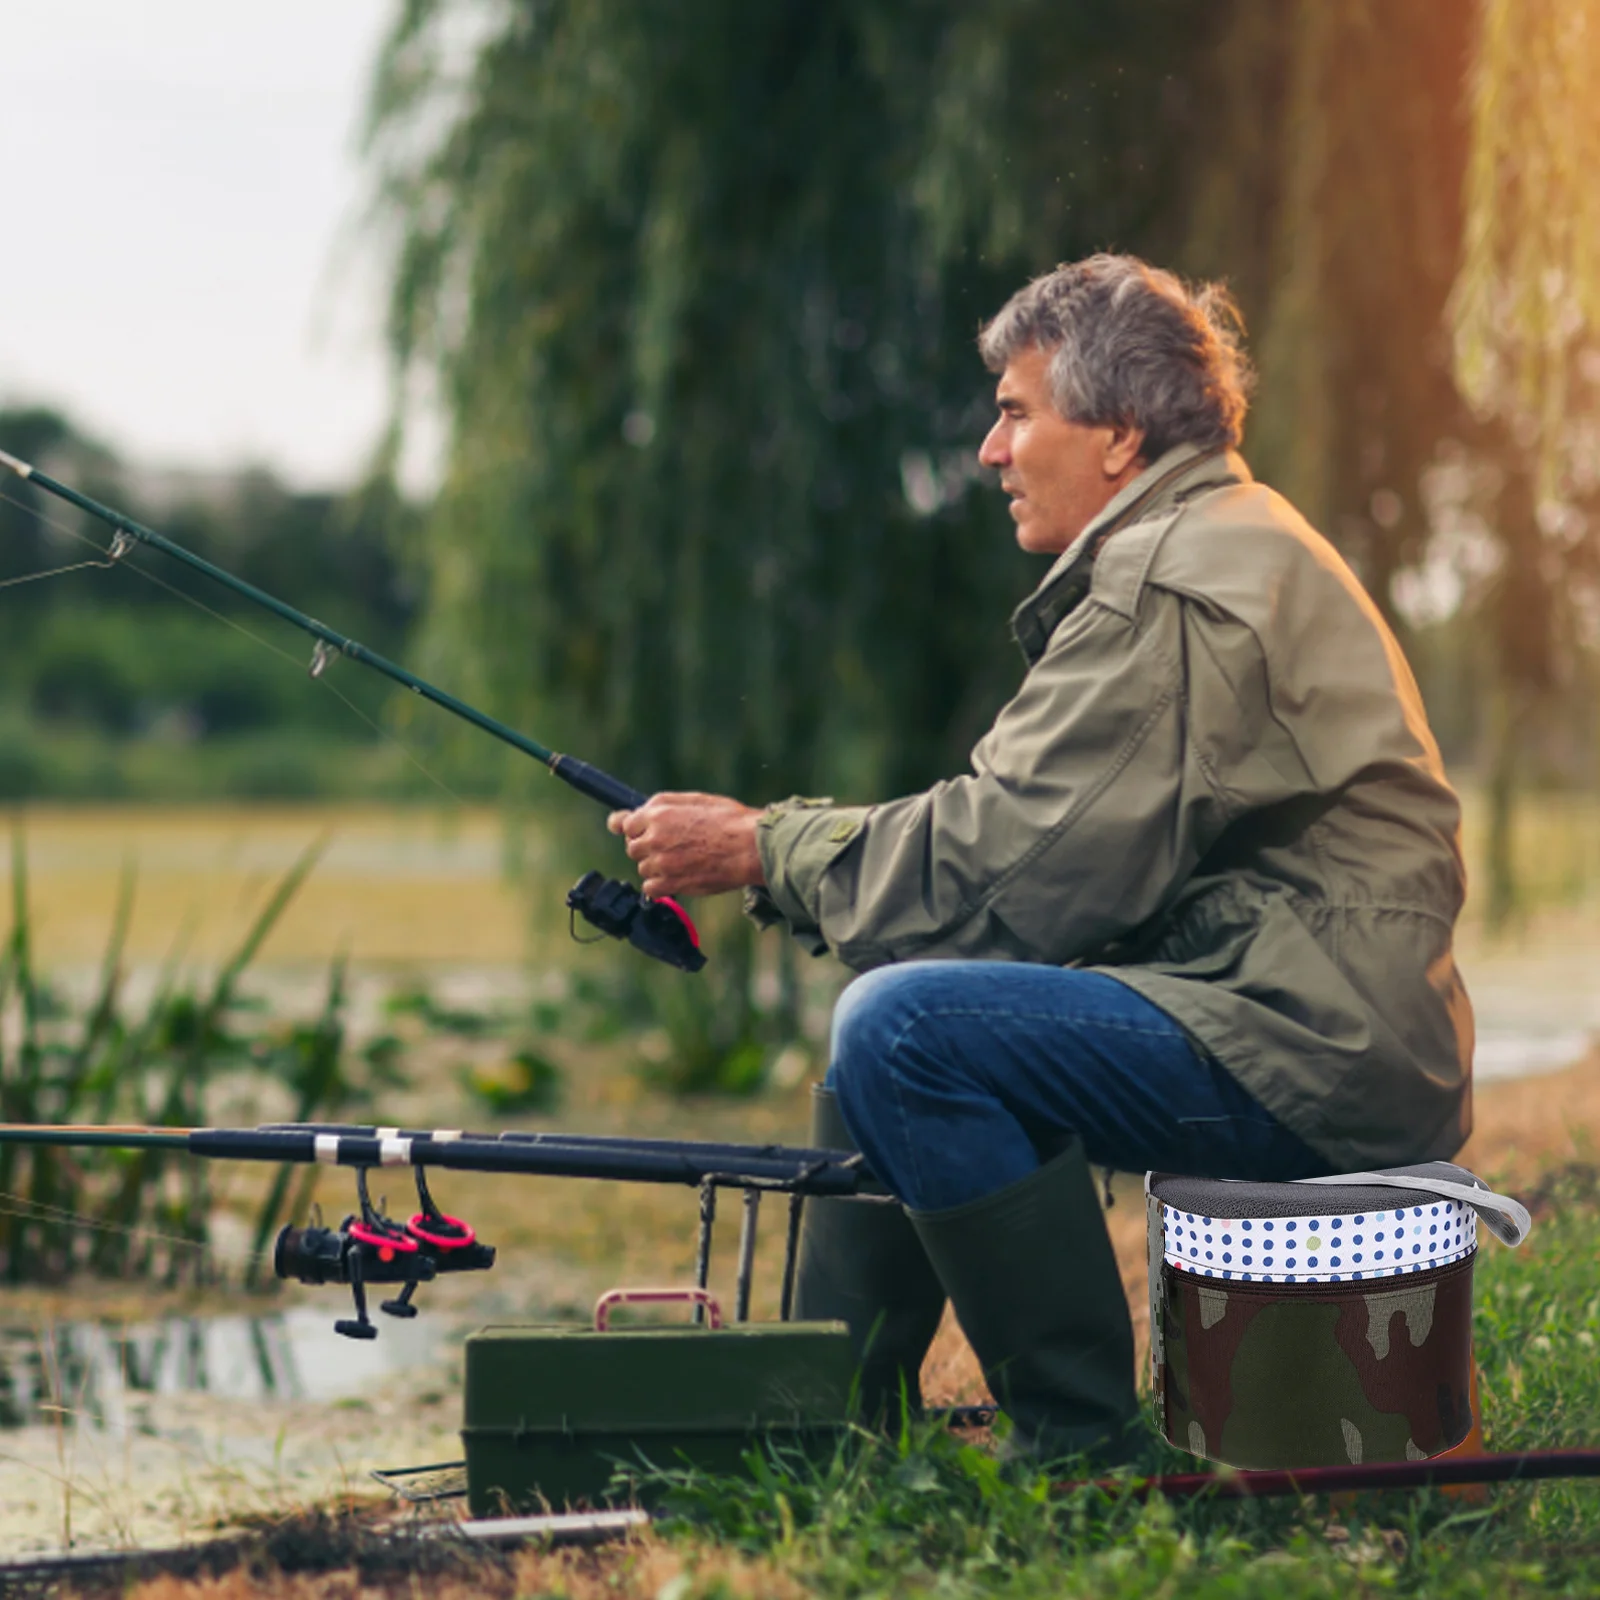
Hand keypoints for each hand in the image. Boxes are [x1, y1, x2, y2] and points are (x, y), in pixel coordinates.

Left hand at [606, 791, 765, 899]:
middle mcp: (654, 837)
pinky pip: (650, 888)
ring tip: (683, 860)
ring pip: (643, 868)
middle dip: (647, 847)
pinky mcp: (670, 883)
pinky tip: (678, 876)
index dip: (635, 828)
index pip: (625, 823)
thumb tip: (637, 812)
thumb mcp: (694, 800)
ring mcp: (661, 862)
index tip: (638, 833)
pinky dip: (660, 885)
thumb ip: (662, 806)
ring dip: (657, 866)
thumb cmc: (729, 820)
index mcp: (658, 813)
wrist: (749, 847)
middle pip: (632, 847)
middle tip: (672, 846)